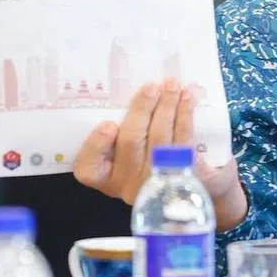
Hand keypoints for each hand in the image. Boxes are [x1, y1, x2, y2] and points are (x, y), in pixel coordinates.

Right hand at [73, 78, 248, 230]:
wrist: (184, 191)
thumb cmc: (142, 161)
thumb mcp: (120, 154)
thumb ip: (115, 135)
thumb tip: (129, 100)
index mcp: (105, 177)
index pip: (88, 168)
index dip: (97, 146)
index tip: (109, 125)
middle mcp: (128, 183)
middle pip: (131, 143)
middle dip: (142, 111)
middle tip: (151, 87)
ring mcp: (157, 180)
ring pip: (160, 139)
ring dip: (167, 107)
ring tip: (172, 85)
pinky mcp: (183, 174)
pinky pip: (183, 141)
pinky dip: (185, 116)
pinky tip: (187, 99)